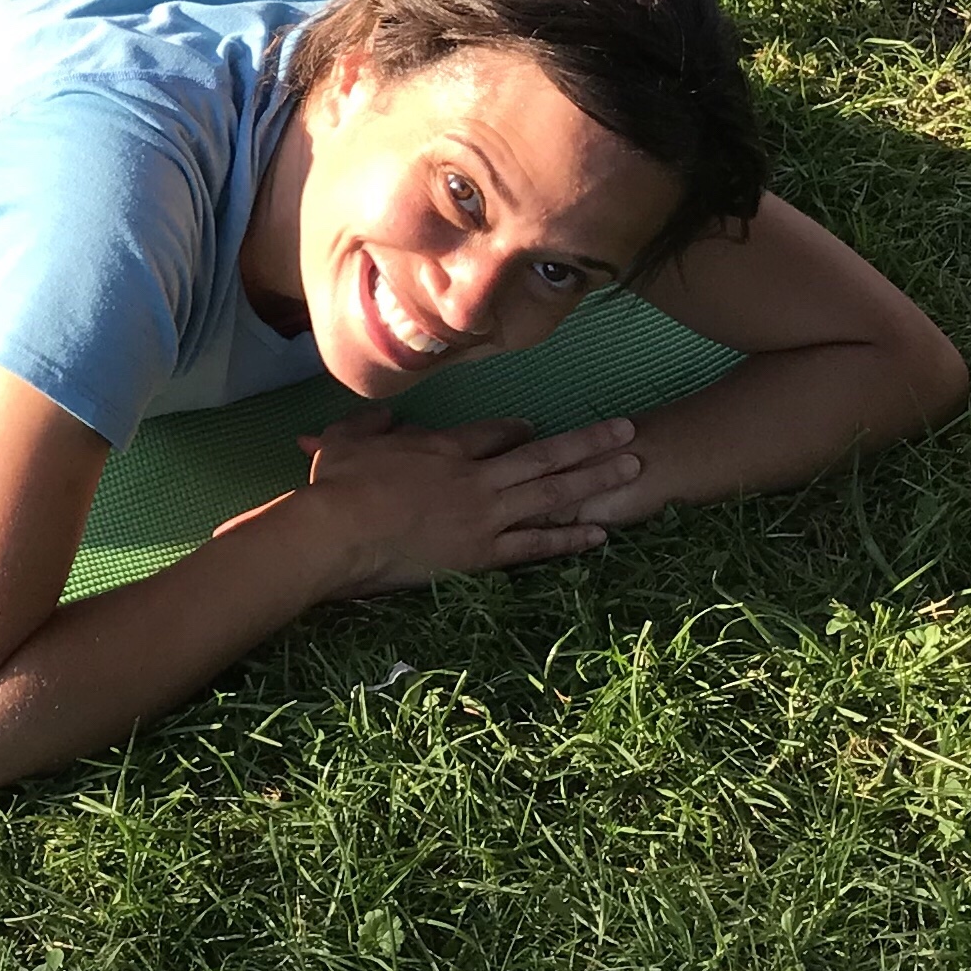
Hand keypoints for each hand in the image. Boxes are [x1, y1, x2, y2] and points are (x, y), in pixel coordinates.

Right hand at [297, 412, 644, 592]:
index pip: (496, 432)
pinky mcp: (482, 554)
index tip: (537, 427)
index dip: (521, 429)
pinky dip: (568, 538)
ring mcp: (484, 516)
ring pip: (551, 493)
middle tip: (628, 430)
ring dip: (595, 479)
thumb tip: (386, 416)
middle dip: (588, 442)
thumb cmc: (337, 486)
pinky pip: (535, 545)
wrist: (339, 532)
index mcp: (446, 446)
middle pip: (543, 455)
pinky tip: (600, 533)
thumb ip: (372, 424)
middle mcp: (477, 476)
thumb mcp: (346, 440)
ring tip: (633, 467)